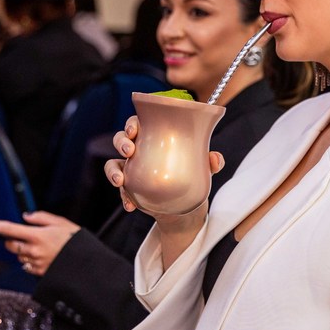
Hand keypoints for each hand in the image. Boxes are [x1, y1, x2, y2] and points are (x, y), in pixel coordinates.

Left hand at [0, 212, 80, 275]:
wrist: (87, 265)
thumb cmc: (76, 241)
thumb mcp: (62, 223)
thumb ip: (41, 218)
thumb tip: (25, 216)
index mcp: (38, 235)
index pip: (10, 229)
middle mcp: (33, 250)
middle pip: (10, 245)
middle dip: (12, 240)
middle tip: (25, 236)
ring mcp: (35, 263)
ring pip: (19, 256)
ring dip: (23, 251)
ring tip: (42, 247)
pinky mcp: (39, 273)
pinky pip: (27, 266)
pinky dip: (30, 261)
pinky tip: (44, 257)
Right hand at [104, 116, 224, 213]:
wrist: (185, 206)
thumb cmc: (192, 174)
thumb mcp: (204, 168)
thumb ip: (211, 161)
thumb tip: (216, 158)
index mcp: (154, 137)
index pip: (138, 123)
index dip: (132, 123)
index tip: (134, 130)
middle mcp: (139, 150)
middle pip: (121, 139)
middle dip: (121, 142)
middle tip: (129, 149)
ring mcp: (131, 170)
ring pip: (113, 164)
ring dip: (113, 171)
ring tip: (120, 180)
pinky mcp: (129, 188)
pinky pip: (120, 190)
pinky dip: (123, 197)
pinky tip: (130, 205)